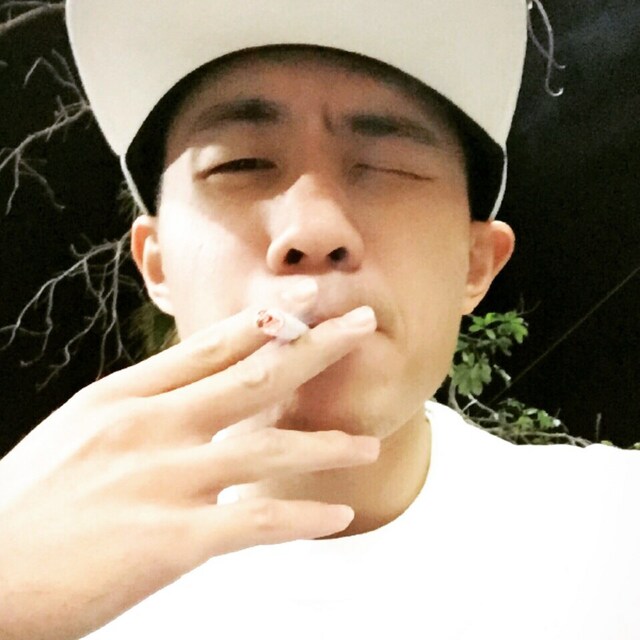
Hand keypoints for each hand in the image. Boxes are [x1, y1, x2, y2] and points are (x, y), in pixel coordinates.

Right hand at [0, 301, 378, 639]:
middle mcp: (152, 427)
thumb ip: (142, 411)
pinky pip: (255, 521)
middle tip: (364, 324)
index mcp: (126, 397)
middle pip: (253, 375)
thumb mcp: (81, 431)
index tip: (307, 298)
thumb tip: (190, 398)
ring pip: (268, 447)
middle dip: (316, 347)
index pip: (212, 346)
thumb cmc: (24, 503)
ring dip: (326, 444)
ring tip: (369, 445)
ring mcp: (164, 479)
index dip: (268, 319)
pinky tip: (336, 516)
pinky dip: (301, 518)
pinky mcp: (170, 540)